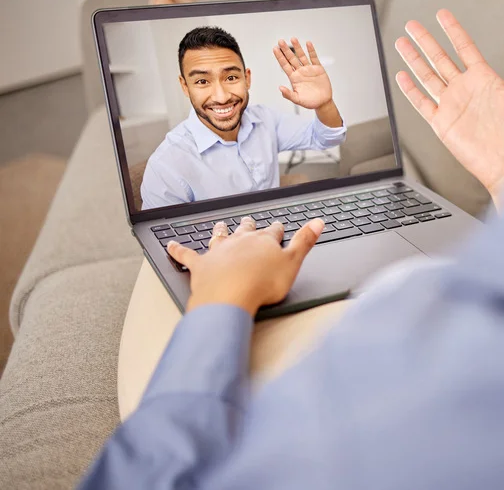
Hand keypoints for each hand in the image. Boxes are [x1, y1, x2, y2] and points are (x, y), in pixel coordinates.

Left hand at [167, 217, 323, 316]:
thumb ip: (304, 241)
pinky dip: (177, 249)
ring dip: (221, 230)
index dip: (278, 230)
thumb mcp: (292, 263)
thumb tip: (318, 222)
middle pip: (245, 230)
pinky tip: (170, 244)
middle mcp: (240, 242)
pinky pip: (186, 254)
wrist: (230, 297)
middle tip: (250, 222)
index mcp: (264, 241)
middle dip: (249, 226)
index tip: (279, 227)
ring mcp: (219, 252)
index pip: (273, 231)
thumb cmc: (262, 284)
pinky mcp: (200, 265)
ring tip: (221, 225)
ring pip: (220, 236)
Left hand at [273, 38, 333, 109]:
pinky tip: (308, 44)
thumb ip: (288, 94)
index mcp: (294, 78)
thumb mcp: (297, 100)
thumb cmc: (310, 102)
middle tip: (280, 41)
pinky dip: (311, 51)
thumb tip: (280, 88)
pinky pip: (314, 58)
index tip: (275, 49)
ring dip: (297, 47)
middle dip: (286, 50)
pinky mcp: (318, 69)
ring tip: (293, 39)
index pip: (285, 65)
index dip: (280, 57)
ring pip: (301, 56)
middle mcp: (300, 72)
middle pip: (291, 58)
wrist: (323, 102)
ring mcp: (309, 69)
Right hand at [395, 10, 503, 206]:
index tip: (442, 15)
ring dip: (414, 60)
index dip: (453, 30)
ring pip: (427, 77)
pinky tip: (402, 77)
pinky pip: (422, 104)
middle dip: (425, 41)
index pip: (464, 48)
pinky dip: (410, 91)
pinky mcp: (443, 125)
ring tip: (402, 43)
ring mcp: (453, 107)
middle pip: (440, 58)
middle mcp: (467, 91)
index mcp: (486, 80)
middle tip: (412, 25)